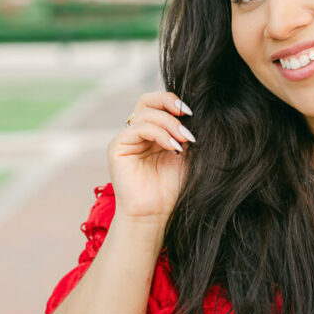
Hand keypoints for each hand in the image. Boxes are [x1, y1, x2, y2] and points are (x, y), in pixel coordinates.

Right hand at [107, 89, 194, 219]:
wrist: (156, 214)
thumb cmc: (172, 188)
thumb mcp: (187, 155)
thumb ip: (187, 133)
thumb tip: (196, 113)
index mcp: (154, 131)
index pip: (160, 104)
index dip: (175, 102)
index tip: (194, 113)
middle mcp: (138, 132)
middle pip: (148, 100)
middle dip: (169, 102)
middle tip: (187, 114)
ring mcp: (126, 138)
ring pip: (146, 113)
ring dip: (169, 123)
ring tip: (185, 139)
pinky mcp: (117, 147)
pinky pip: (138, 128)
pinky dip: (159, 133)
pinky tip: (173, 146)